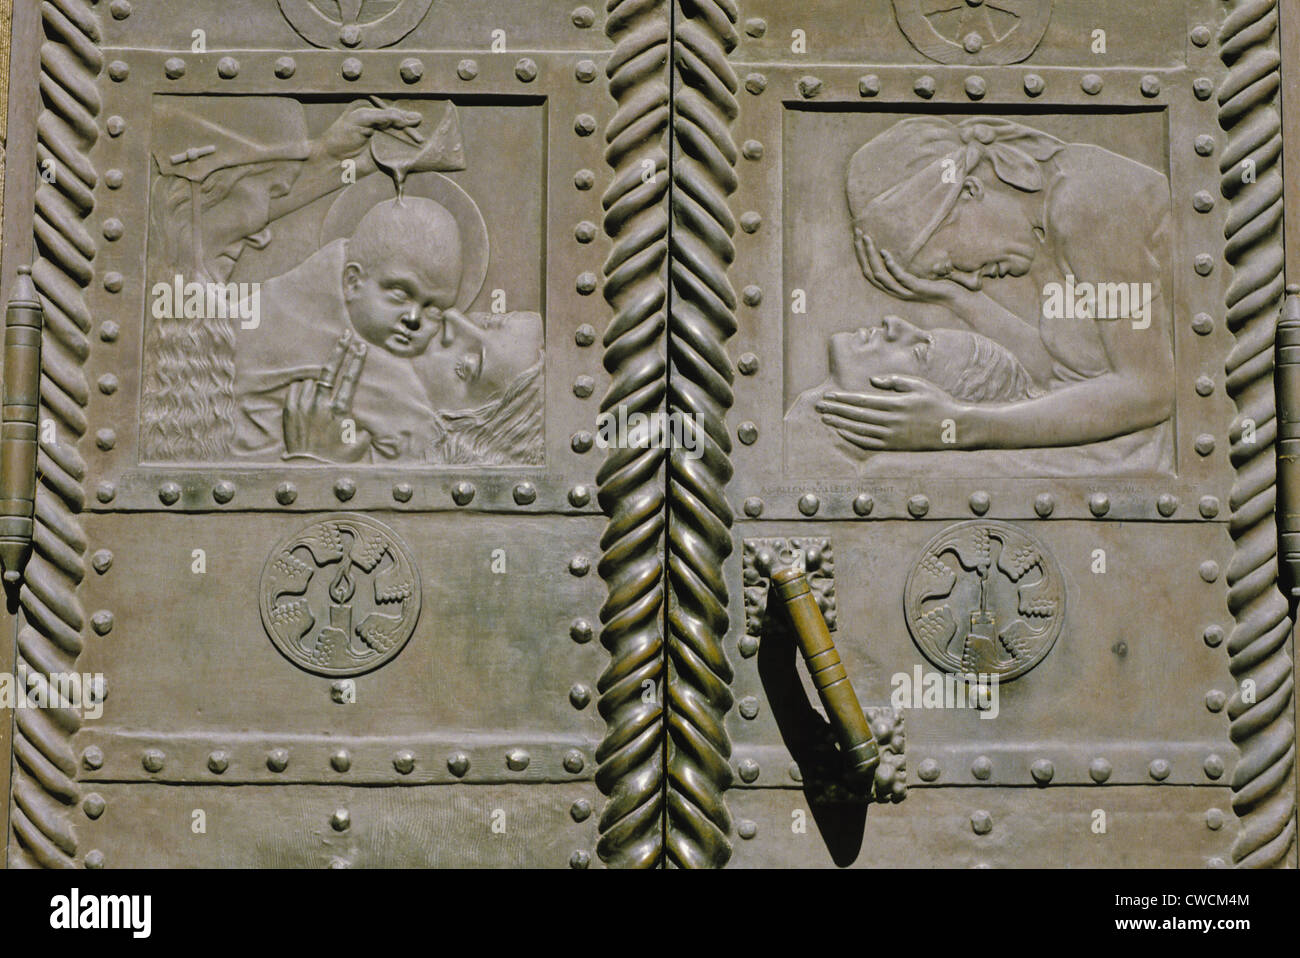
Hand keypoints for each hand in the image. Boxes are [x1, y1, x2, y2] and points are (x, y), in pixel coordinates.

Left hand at [283, 333, 370, 462]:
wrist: (307, 470)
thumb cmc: (336, 459)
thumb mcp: (359, 446)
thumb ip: (364, 429)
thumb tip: (363, 422)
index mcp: (340, 410)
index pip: (350, 379)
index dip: (357, 361)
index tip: (361, 347)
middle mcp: (320, 404)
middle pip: (330, 370)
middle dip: (340, 351)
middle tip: (345, 335)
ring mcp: (303, 406)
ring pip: (311, 382)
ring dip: (317, 384)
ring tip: (321, 395)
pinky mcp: (289, 410)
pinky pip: (296, 389)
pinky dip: (302, 389)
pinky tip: (307, 396)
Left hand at [317, 102, 423, 174]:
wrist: (333, 161)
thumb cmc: (341, 136)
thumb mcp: (361, 118)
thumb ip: (382, 116)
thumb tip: (403, 117)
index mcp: (373, 115)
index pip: (393, 112)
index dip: (404, 115)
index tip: (412, 119)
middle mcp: (380, 127)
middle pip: (400, 125)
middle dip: (410, 126)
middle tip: (418, 129)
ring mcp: (384, 142)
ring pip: (402, 138)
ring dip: (412, 139)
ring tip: (420, 140)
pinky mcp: (386, 157)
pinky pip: (399, 154)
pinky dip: (408, 152)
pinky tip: (415, 150)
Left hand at [816, 376, 967, 451]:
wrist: (954, 428)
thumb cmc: (937, 402)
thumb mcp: (918, 385)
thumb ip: (895, 381)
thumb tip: (872, 381)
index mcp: (897, 404)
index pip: (863, 401)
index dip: (844, 398)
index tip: (829, 395)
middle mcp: (892, 421)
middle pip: (857, 415)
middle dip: (836, 409)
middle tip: (819, 406)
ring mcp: (893, 435)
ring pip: (860, 429)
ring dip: (841, 423)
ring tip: (826, 418)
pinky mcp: (895, 446)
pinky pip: (869, 443)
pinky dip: (853, 437)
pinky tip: (842, 431)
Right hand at [855, 233, 971, 304]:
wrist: (955, 298)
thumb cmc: (937, 283)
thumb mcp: (916, 274)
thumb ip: (905, 266)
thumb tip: (898, 247)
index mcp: (892, 287)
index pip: (868, 270)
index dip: (861, 254)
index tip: (857, 236)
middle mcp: (894, 291)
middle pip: (869, 272)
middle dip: (862, 252)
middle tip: (858, 233)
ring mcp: (904, 291)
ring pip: (880, 275)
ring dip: (872, 256)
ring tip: (868, 239)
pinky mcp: (915, 289)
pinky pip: (899, 277)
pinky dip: (890, 265)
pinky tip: (885, 253)